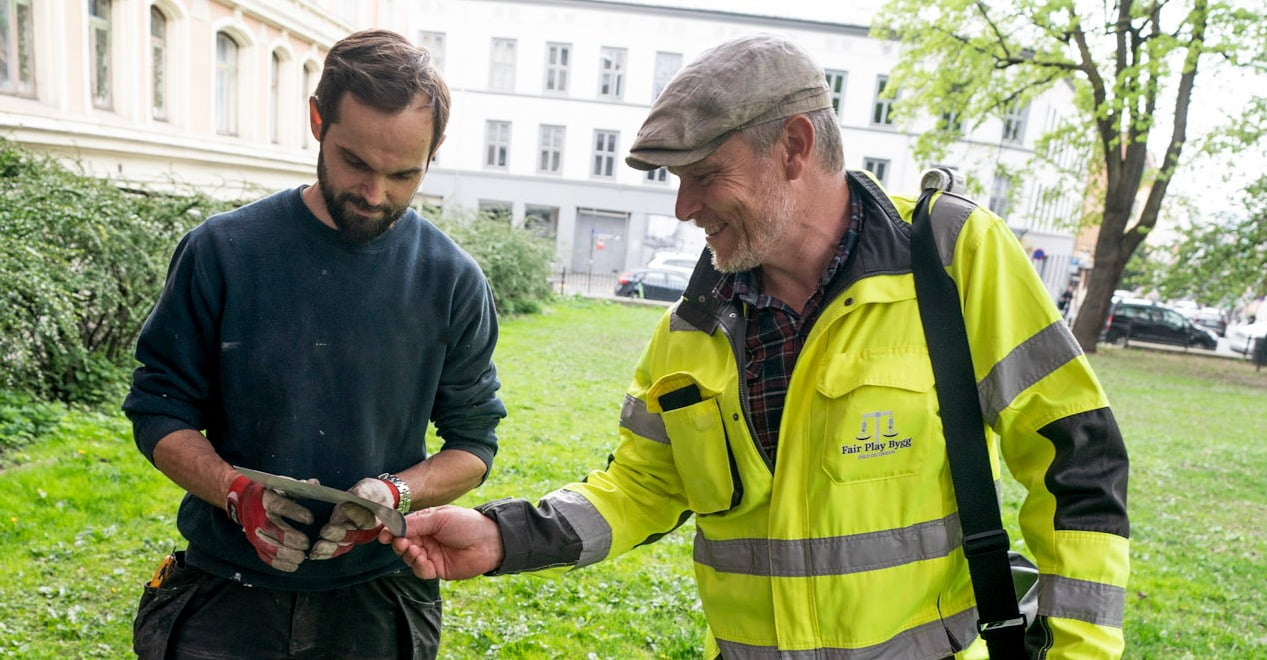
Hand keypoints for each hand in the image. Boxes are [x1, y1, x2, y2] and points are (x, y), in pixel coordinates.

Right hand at [225, 475, 313, 571]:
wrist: (243, 501)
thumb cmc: (269, 493)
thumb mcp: (282, 485)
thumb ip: (299, 486)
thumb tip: (314, 484)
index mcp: (266, 499)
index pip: (279, 505)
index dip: (295, 512)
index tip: (310, 519)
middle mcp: (258, 516)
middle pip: (272, 529)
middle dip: (290, 538)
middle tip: (306, 543)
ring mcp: (255, 532)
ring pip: (268, 546)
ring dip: (285, 554)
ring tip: (301, 557)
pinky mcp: (255, 544)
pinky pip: (265, 557)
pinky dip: (279, 563)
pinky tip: (293, 565)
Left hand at [309, 477, 398, 560]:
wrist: (370, 500)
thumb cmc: (371, 493)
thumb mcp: (370, 489)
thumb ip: (364, 493)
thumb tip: (359, 495)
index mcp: (374, 519)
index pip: (366, 518)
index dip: (356, 513)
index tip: (344, 506)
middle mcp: (363, 531)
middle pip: (352, 536)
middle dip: (338, 535)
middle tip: (325, 531)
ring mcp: (351, 536)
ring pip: (341, 545)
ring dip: (329, 547)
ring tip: (317, 547)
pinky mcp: (340, 539)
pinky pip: (334, 549)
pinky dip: (324, 553)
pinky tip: (313, 554)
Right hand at [377, 505, 503, 579]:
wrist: (489, 541)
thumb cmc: (467, 523)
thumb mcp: (439, 517)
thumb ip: (416, 523)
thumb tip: (393, 527)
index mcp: (426, 523)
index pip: (402, 528)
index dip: (391, 531)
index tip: (383, 535)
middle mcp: (426, 539)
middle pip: (402, 544)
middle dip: (398, 543)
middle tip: (400, 542)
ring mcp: (431, 555)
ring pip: (409, 558)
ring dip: (408, 555)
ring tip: (413, 549)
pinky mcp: (438, 569)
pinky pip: (421, 571)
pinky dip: (418, 566)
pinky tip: (423, 559)